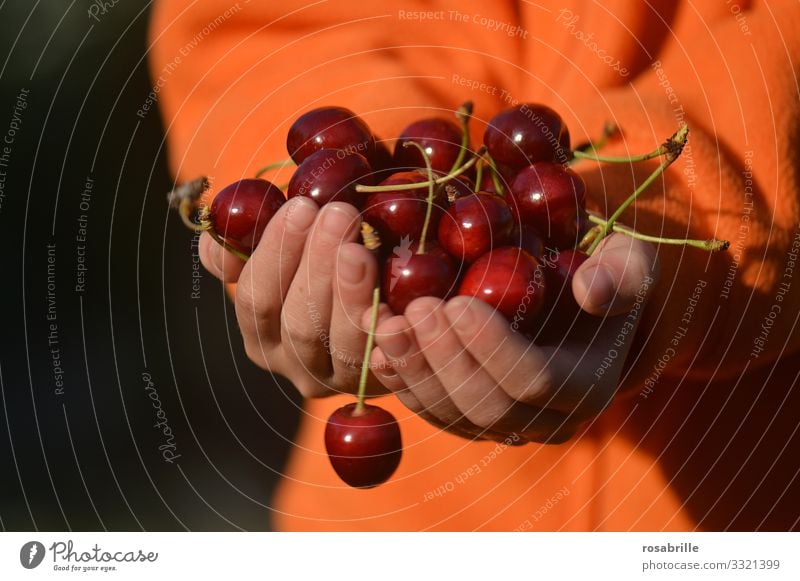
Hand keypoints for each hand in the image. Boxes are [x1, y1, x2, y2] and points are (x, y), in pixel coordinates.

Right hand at [199, 197, 387, 397]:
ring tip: (362, 246)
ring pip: (340, 342)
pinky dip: (386, 331)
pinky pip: (384, 361)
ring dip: (350, 292)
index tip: (301, 206)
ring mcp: (340, 378)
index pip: (256, 299)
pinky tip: (393, 301)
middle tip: (339, 215)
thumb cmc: (324, 263)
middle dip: (317, 264)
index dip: (276, 252)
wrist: (387, 300)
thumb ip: (245, 246)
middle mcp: (295, 366)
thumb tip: (213, 244)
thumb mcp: (284, 250)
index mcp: (261, 336)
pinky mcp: (383, 382)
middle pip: (298, 322)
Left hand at [365, 234, 657, 443]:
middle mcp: (548, 420)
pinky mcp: (473, 418)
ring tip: (388, 327)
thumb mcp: (627, 262)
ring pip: (455, 417)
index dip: (492, 348)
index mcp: (589, 385)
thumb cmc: (602, 273)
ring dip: (416, 373)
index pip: (536, 381)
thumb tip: (590, 290)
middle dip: (446, 360)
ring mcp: (507, 425)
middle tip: (416, 310)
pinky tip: (381, 350)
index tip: (457, 303)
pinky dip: (406, 384)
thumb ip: (621, 274)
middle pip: (489, 408)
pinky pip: (436, 413)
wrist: (576, 303)